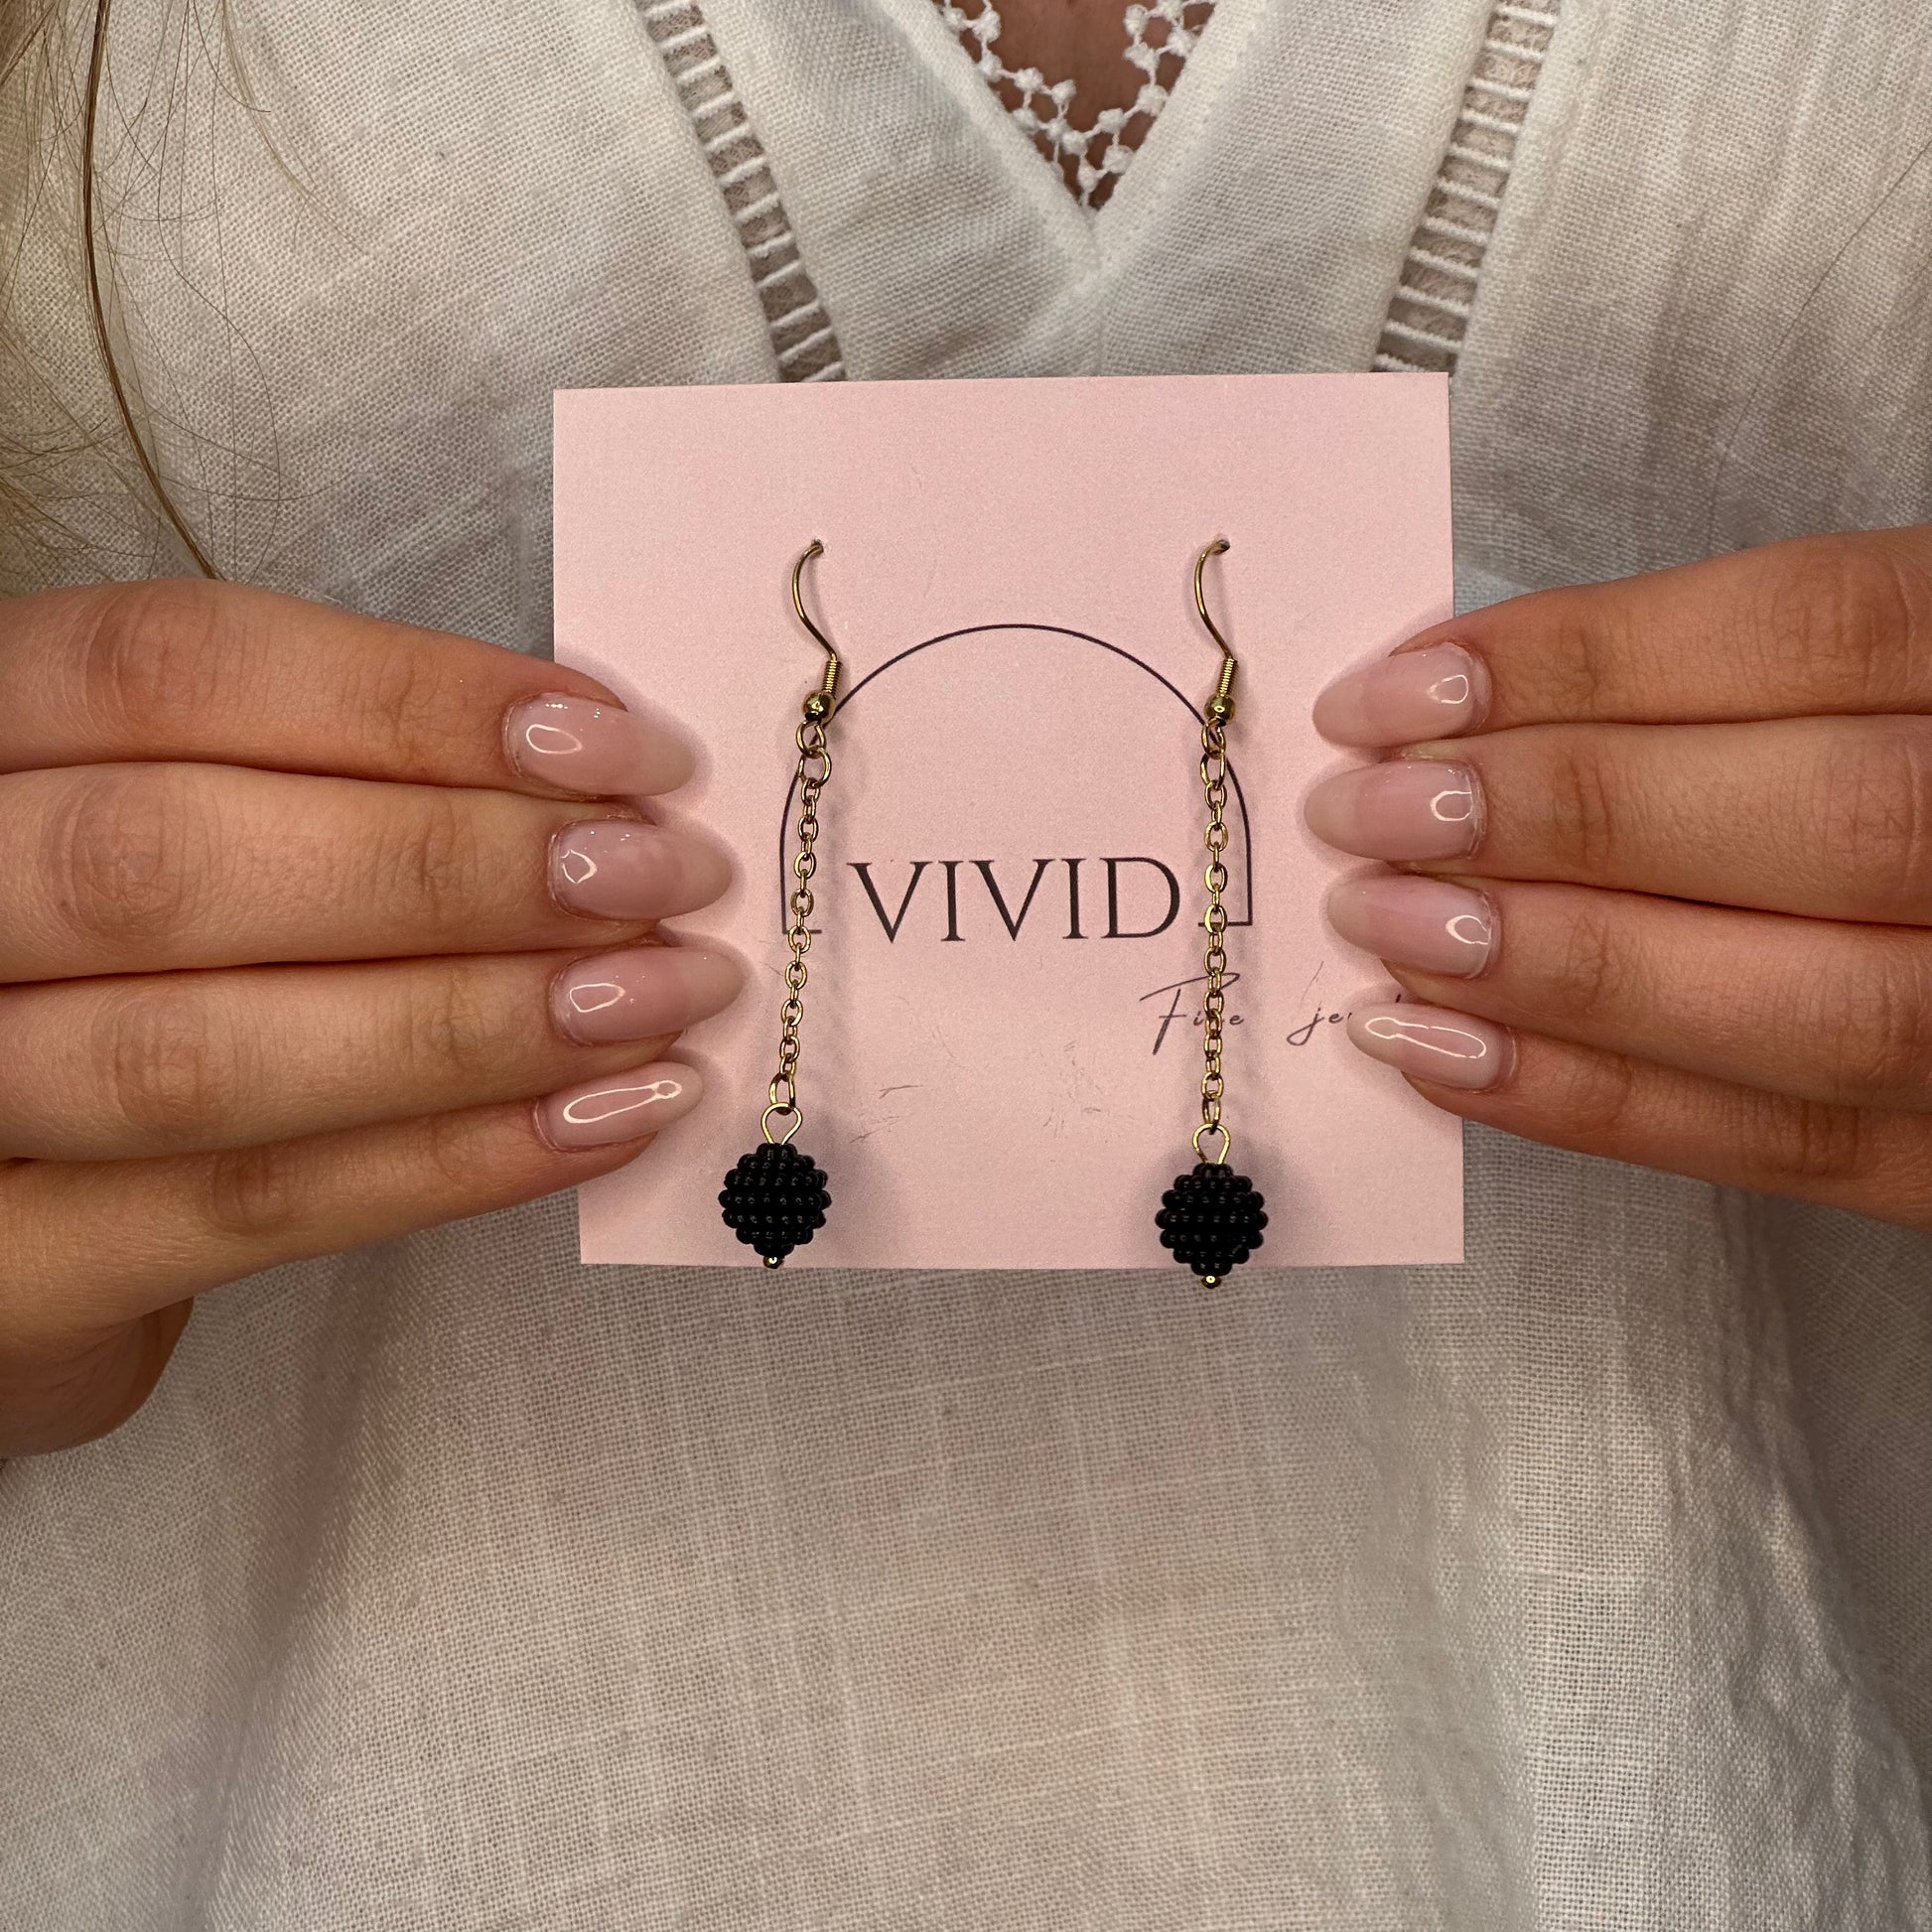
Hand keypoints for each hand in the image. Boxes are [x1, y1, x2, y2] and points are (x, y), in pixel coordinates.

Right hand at [0, 580, 740, 1453]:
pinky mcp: (3, 1280)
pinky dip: (448, 1163)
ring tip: (662, 1001)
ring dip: (475, 1023)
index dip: (415, 698)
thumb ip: (333, 787)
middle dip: (454, 866)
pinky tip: (600, 1121)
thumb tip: (593, 789)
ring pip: (201, 1055)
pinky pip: (243, 1211)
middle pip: (169, 858)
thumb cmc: (121, 972)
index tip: (617, 744)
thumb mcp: (183, 825)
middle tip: (666, 879)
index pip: (176, 670)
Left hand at [1304, 524, 1931, 1230]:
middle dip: (1559, 815)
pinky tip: (1441, 1057)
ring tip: (1381, 928)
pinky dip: (1594, 1107)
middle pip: (1828, 822)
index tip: (1392, 693)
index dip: (1583, 659)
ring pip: (1813, 1011)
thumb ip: (1731, 682)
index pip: (1812, 633)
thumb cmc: (1905, 764)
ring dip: (1560, 970)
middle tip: (1362, 814)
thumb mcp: (1881, 672)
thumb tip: (1459, 713)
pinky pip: (1788, 1150)